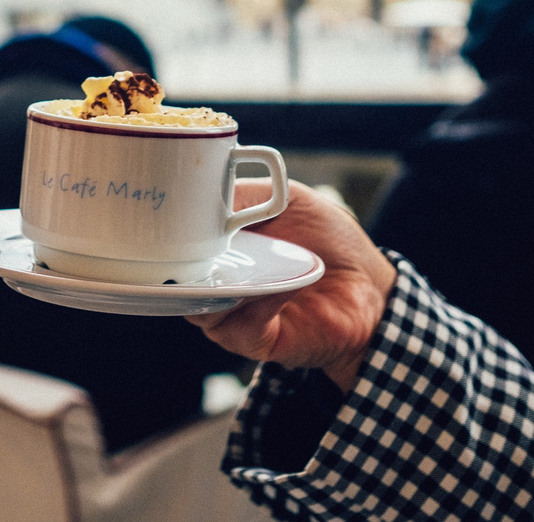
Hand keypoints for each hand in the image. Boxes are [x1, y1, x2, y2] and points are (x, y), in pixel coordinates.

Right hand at [188, 180, 395, 393]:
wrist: (370, 289)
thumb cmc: (330, 239)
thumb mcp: (289, 198)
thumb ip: (245, 195)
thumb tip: (203, 194)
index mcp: (223, 246)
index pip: (180, 244)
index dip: (169, 235)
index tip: (162, 219)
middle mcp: (223, 282)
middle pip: (178, 280)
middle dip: (176, 265)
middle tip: (184, 246)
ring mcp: (236, 313)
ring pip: (200, 308)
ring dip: (216, 285)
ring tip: (240, 264)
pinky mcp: (257, 340)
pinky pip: (240, 325)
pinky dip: (256, 303)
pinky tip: (282, 284)